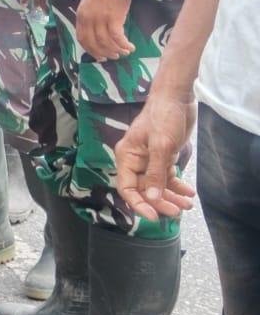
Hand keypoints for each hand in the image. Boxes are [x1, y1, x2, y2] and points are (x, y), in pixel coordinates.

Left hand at [77, 0, 134, 59]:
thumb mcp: (89, 4)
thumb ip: (90, 18)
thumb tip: (97, 33)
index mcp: (81, 16)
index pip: (82, 39)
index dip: (91, 50)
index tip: (99, 56)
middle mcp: (88, 20)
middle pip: (94, 43)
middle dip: (104, 53)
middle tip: (114, 57)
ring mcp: (100, 19)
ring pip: (106, 42)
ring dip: (116, 50)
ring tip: (125, 52)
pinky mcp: (114, 18)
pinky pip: (117, 37)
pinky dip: (124, 45)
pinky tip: (131, 47)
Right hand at [116, 93, 197, 220]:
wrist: (177, 97)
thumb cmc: (163, 117)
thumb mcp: (161, 146)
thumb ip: (155, 173)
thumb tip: (151, 198)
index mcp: (127, 156)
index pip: (127, 187)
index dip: (138, 204)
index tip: (153, 217)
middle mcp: (135, 160)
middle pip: (143, 189)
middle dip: (159, 202)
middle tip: (176, 212)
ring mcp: (149, 159)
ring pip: (156, 185)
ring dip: (170, 197)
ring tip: (186, 205)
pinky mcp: (163, 156)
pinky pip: (167, 177)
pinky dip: (177, 186)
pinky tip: (188, 193)